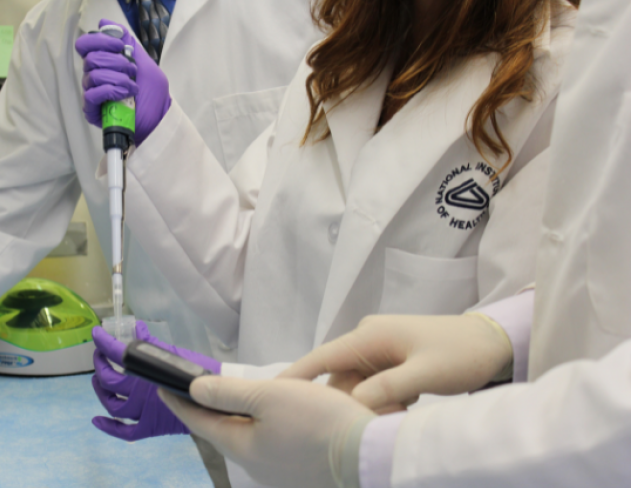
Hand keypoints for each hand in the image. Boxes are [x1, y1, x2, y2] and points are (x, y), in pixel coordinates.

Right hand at [75, 19, 171, 145]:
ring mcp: (93, 94)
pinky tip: (124, 94)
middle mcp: (95, 77)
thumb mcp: (145, 64)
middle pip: (90, 58)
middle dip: (116, 62)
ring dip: (117, 78)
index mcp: (104, 64)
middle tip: (132, 71)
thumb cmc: (153, 95)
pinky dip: (110, 90)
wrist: (159, 119)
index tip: (120, 46)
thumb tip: (105, 23)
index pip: (85, 45)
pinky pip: (91, 94)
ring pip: (92, 75)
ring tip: (132, 86)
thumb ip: (128, 43)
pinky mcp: (93, 110)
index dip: (100, 41)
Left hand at [91, 322, 220, 440]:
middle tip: (101, 355)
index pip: (118, 354)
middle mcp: (140, 392)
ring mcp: (142, 412)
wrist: (217, 397)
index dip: (104, 343)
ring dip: (100, 392)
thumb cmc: (198, 372)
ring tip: (98, 380)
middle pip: (109, 380)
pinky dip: (108, 428)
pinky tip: (97, 420)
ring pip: (112, 405)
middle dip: (100, 365)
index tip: (97, 333)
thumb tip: (137, 327)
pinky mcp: (147, 428)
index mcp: (147, 370)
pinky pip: (123, 431)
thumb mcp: (174, 352)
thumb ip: (151, 342)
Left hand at [160, 377, 376, 487]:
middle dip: (212, 411)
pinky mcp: (301, 473)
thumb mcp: (270, 397)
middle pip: (225, 434)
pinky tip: (276, 418)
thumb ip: (229, 394)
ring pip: (249, 441)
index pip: (201, 422)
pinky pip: (271, 446)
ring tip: (238, 400)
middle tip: (202, 389)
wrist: (369, 455)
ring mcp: (280, 474)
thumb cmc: (318, 422)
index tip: (164, 388)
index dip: (181, 403)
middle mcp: (257, 467)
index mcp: (243, 447)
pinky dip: (263, 428)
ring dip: (239, 419)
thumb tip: (195, 391)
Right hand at [280, 314, 512, 413]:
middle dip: (340, 403)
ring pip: (356, 385)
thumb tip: (351, 406)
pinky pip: (372, 385)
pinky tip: (392, 413)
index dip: (295, 376)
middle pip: (338, 377)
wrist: (494, 342)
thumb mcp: (424, 373)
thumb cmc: (460, 354)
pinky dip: (378, 402)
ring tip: (377, 421)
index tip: (268, 394)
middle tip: (344, 427)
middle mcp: (369, 339)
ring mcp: (381, 350)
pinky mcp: (393, 361)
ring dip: (363, 405)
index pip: (323, 358)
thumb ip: (386, 389)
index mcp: (371, 336)